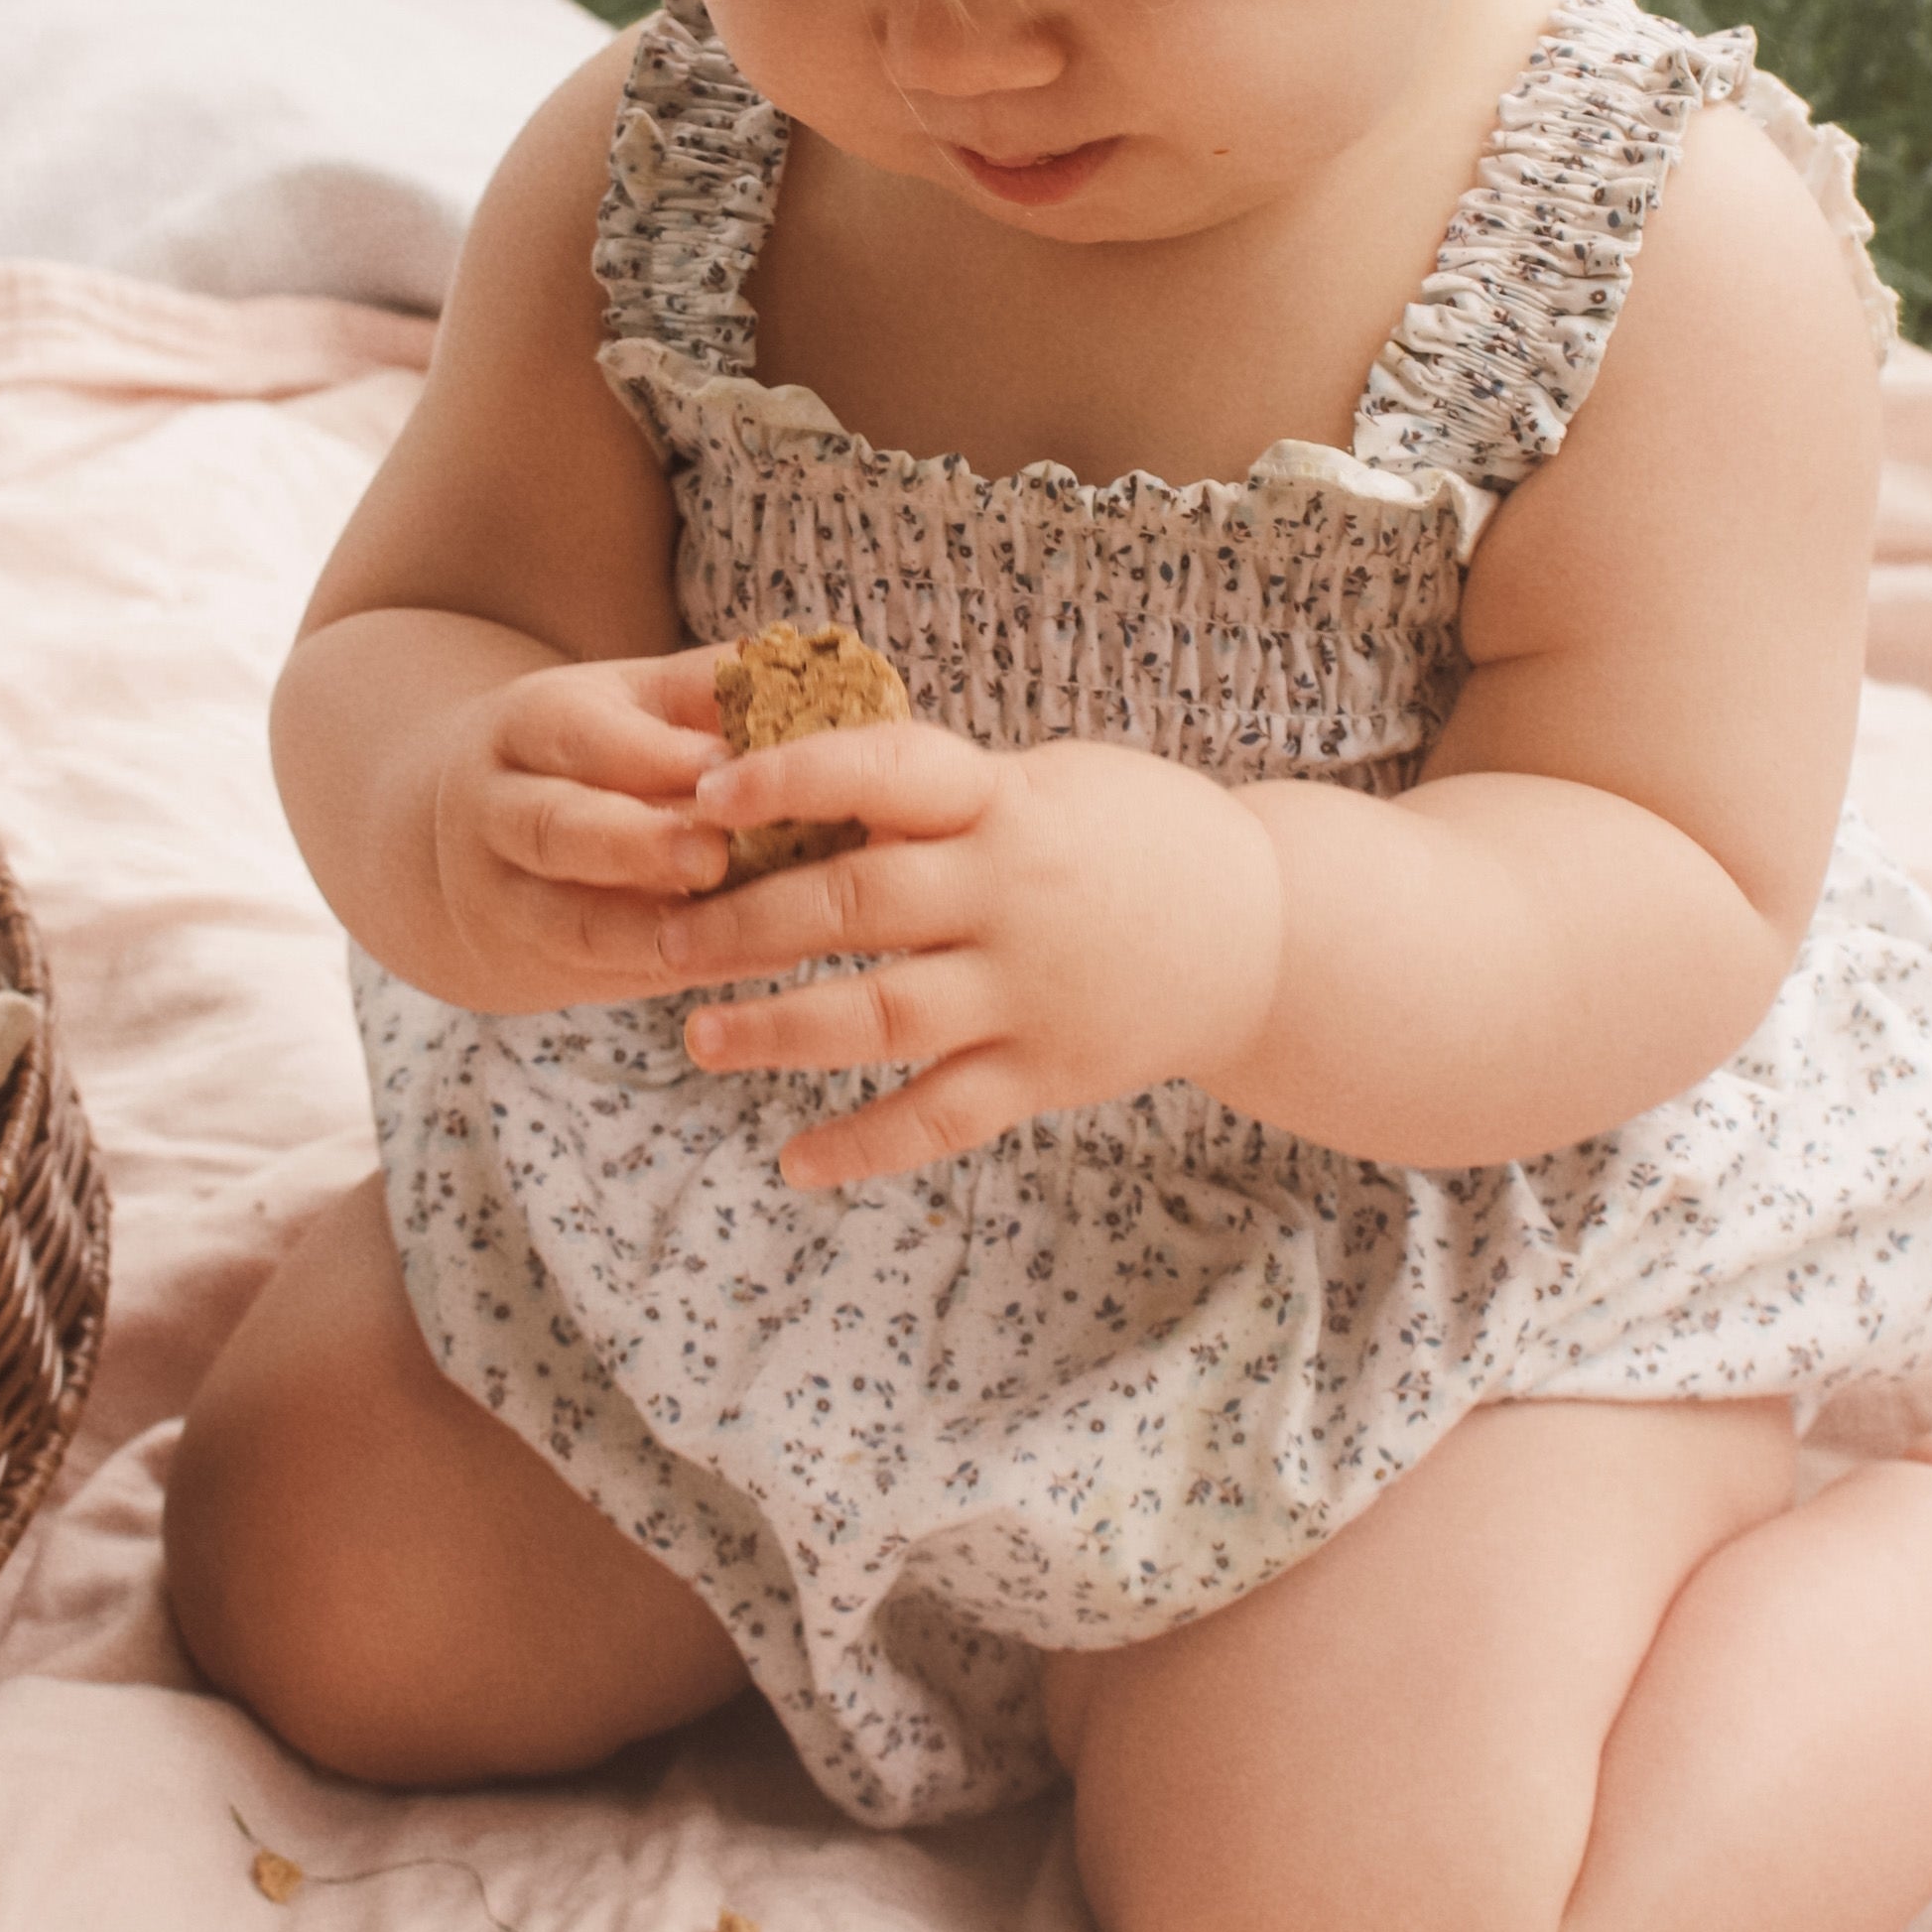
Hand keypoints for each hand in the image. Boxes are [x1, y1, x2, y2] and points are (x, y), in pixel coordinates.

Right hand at [428, 648, 736, 1009]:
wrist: (471, 845)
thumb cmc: (587, 755)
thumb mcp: (626, 701)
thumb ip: (704, 686)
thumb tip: (805, 660)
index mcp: (528, 727)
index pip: (579, 735)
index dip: (649, 753)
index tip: (724, 764)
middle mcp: (501, 814)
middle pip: (557, 829)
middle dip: (635, 845)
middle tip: (714, 856)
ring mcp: (508, 900)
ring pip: (570, 921)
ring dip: (651, 932)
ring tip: (734, 931)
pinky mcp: (537, 967)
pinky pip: (605, 978)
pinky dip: (674, 973)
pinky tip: (742, 965)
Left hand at [654, 723, 1284, 1188]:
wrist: (1271, 934)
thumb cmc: (1136, 834)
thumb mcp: (1047, 781)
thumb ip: (940, 791)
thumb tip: (802, 776)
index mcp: (1004, 802)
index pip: (884, 770)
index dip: (790, 778)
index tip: (706, 794)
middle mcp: (1010, 895)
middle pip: (852, 903)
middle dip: (742, 922)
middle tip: (660, 936)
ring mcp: (1028, 992)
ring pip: (879, 1017)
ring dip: (776, 1032)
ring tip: (697, 1037)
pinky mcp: (1048, 1073)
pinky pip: (940, 1119)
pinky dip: (863, 1146)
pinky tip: (792, 1161)